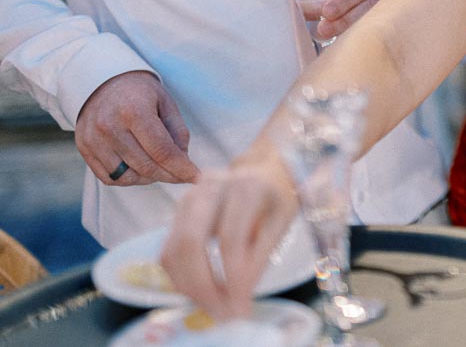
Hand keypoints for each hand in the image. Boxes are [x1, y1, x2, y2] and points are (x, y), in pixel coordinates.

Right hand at [75, 71, 199, 185]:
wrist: (104, 81)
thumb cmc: (141, 93)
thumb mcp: (166, 103)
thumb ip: (177, 132)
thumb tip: (183, 161)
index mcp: (134, 111)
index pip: (162, 150)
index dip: (181, 168)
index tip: (196, 177)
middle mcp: (110, 126)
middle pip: (146, 166)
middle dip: (169, 175)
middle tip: (181, 175)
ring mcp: (93, 139)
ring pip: (127, 177)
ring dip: (149, 178)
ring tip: (159, 168)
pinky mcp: (84, 148)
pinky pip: (109, 178)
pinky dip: (128, 179)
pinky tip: (139, 169)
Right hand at [160, 158, 297, 319]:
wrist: (264, 171)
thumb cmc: (277, 198)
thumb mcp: (281, 223)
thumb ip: (260, 257)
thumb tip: (239, 294)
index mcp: (245, 186)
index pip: (231, 238)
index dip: (233, 277)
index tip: (240, 305)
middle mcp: (211, 187)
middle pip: (190, 243)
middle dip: (202, 286)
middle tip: (221, 312)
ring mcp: (189, 197)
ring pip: (173, 250)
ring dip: (188, 286)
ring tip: (213, 306)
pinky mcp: (178, 211)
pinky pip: (168, 251)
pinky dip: (180, 277)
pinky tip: (201, 290)